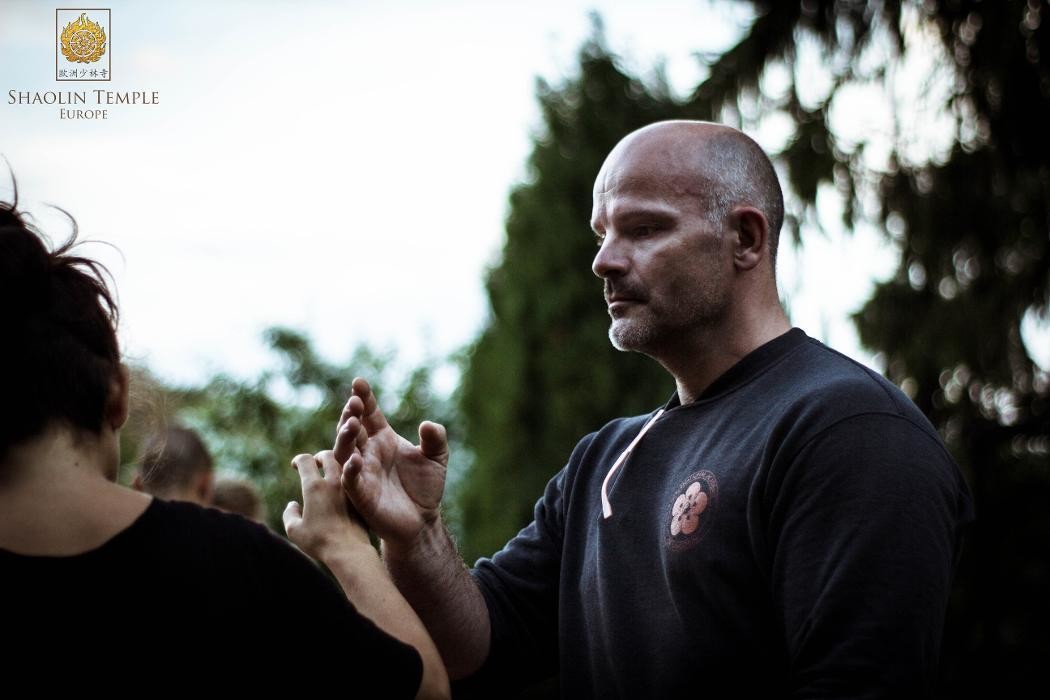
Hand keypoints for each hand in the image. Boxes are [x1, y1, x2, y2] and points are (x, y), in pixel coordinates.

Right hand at [283, 450, 370, 560]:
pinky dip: (346, 479)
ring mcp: (349, 489)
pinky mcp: (359, 498)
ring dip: (335, 465)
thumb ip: (290, 514)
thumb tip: (293, 505)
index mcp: (314, 487)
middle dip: (319, 457)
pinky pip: (353, 480)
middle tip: (314, 464)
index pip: (305, 460)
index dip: (298, 460)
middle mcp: (333, 482)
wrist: (349, 551)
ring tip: (328, 475)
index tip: (295, 466)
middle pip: (327, 456)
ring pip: (343, 465)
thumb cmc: (318, 542)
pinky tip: (341, 490)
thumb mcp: (295, 530)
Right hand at [335, 377, 447, 547]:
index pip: (370, 413)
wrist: (422, 520)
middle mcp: (368, 451)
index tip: (359, 382)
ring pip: (345, 451)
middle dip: (351, 414)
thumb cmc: (425, 486)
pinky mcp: (361, 494)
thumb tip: (428, 425)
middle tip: (354, 402)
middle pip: (353, 428)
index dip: (364, 398)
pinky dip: (351, 470)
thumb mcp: (437, 458)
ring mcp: (361, 472)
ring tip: (352, 424)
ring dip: (346, 437)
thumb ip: (436, 439)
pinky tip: (355, 460)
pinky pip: (350, 480)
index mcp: (382, 438)